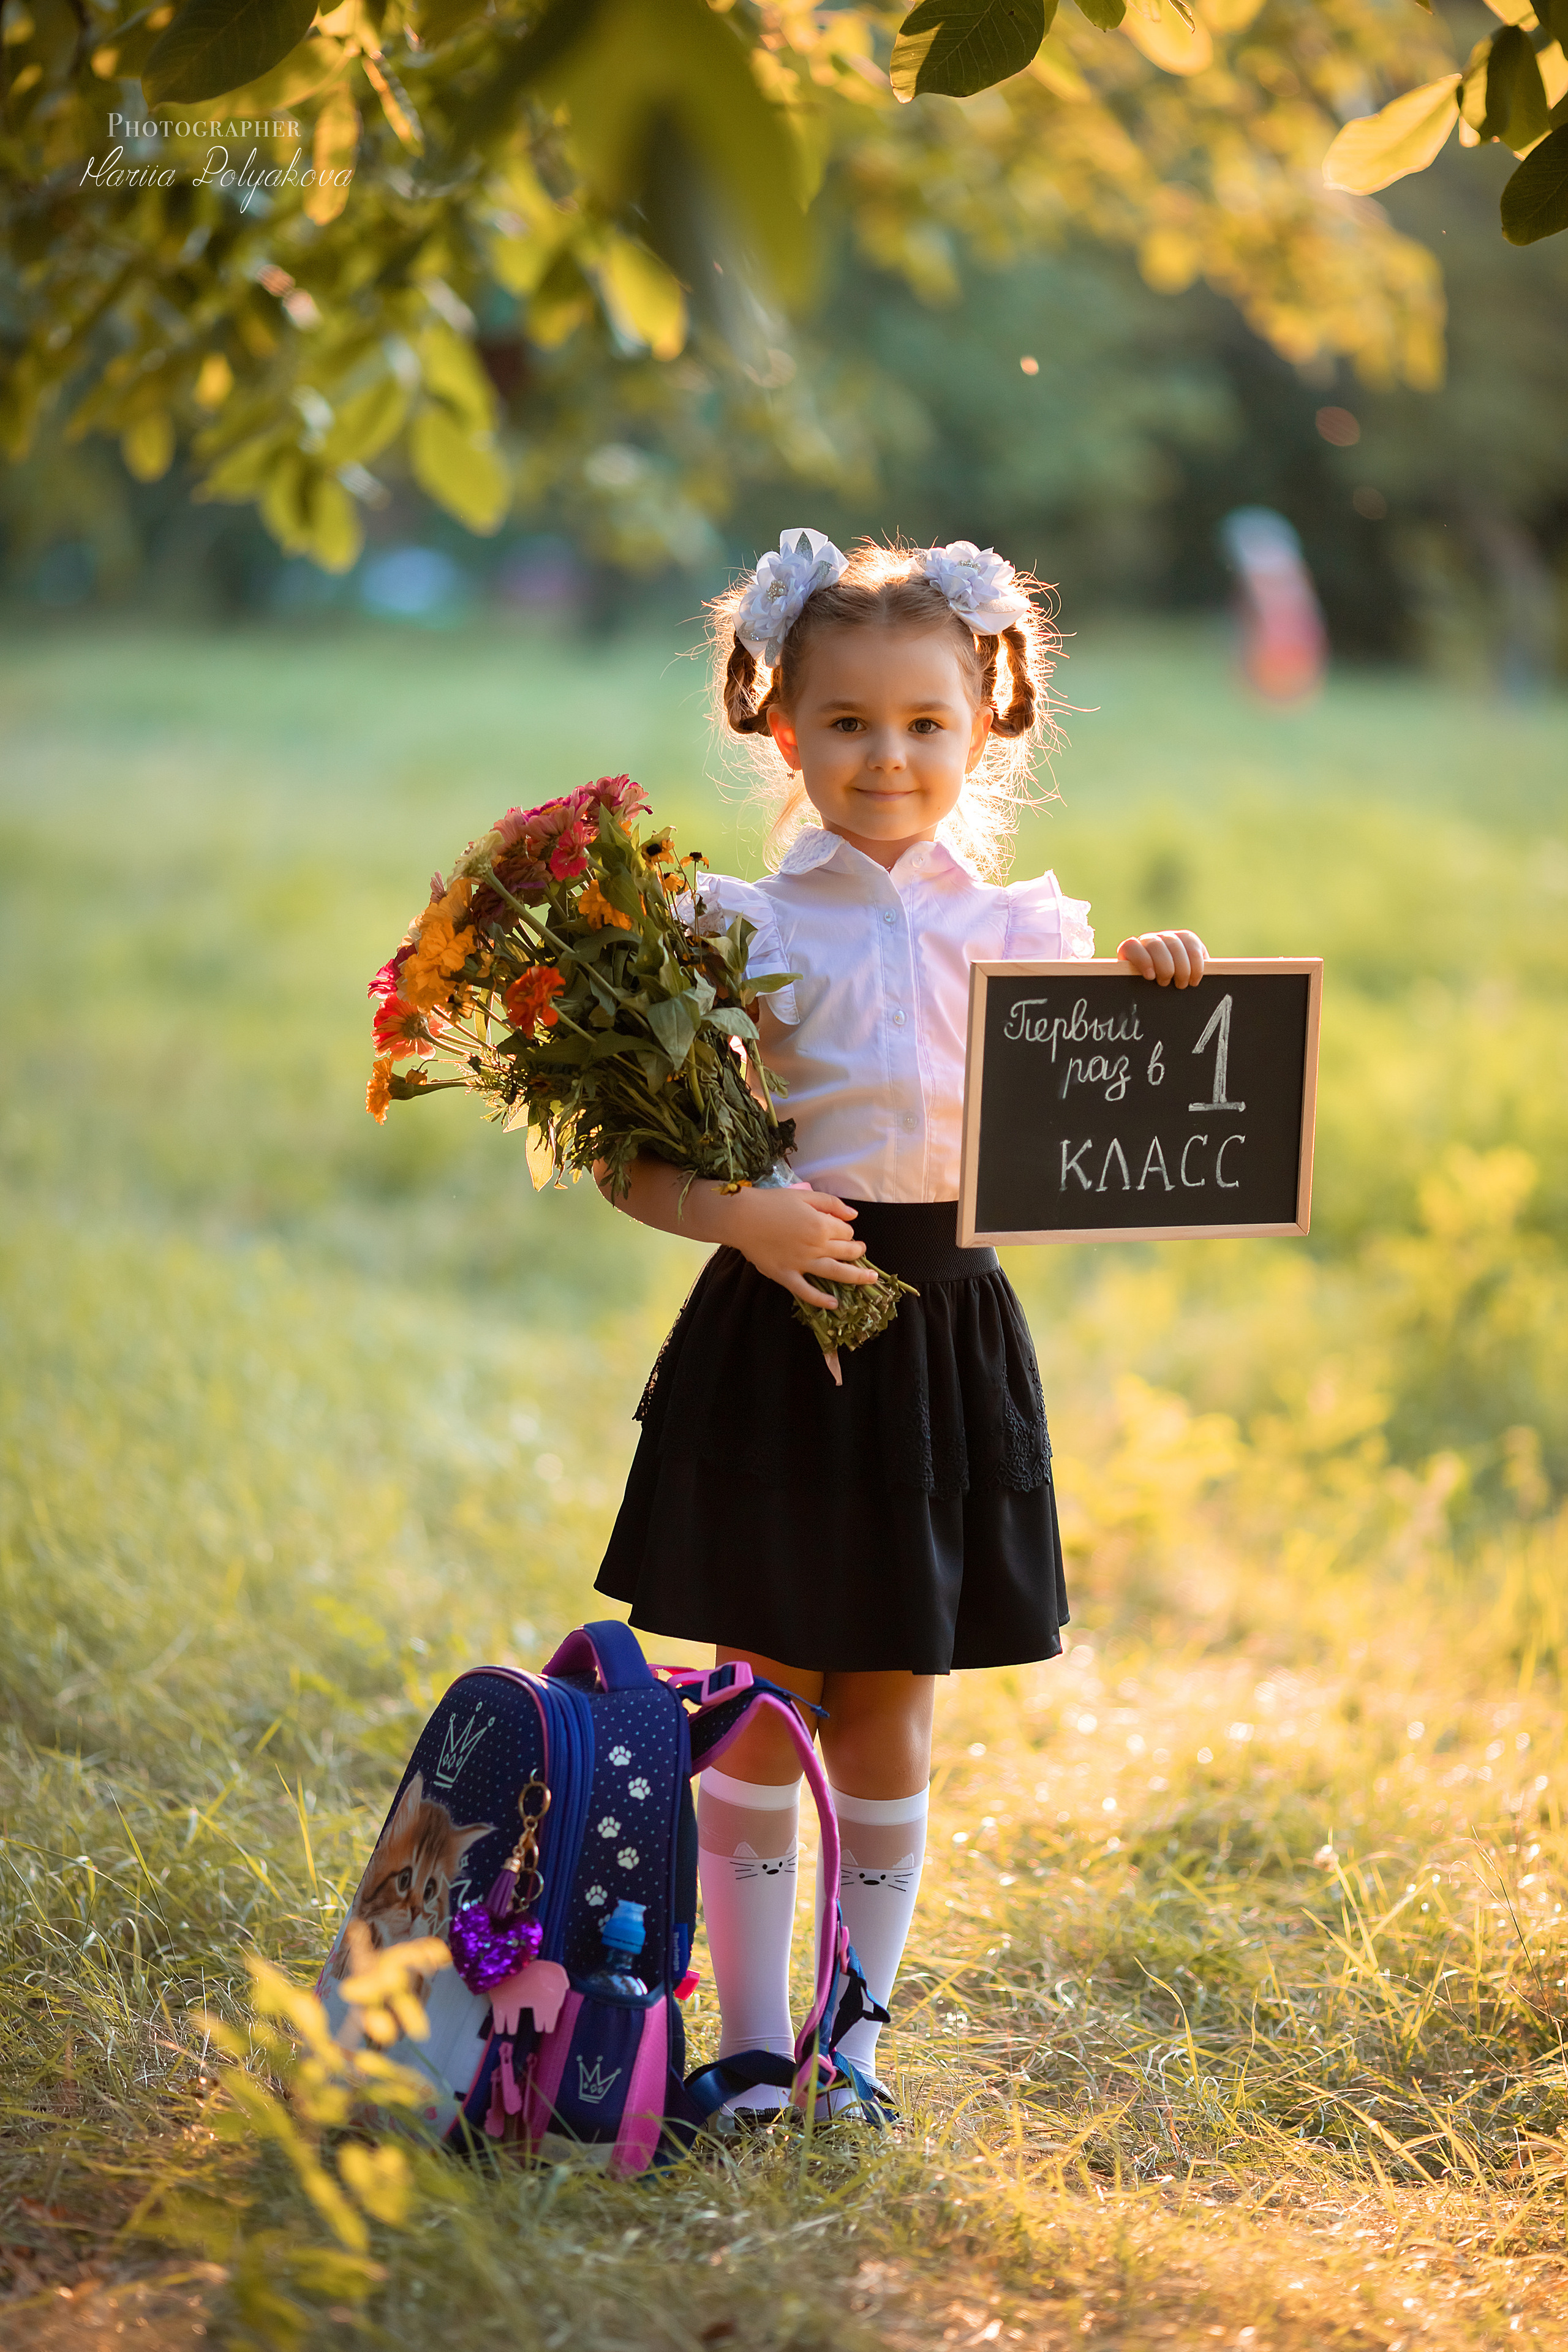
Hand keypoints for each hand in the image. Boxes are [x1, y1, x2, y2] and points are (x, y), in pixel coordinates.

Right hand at [726, 1184, 878, 1310]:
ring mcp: (802, 1264)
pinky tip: (834, 1304)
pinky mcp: (786, 1276)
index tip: (840, 1229)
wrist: (741, 1217)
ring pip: (836, 1273)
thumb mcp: (804, 1195)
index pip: (846, 1233)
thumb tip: (853, 1215)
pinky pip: (806, 1292)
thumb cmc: (771, 1203)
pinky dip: (821, 1300)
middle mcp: (816, 1247)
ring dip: (857, 1277)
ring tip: (870, 1279)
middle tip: (860, 1251)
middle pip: (846, 1252)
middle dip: (857, 1251)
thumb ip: (831, 1204)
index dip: (847, 1231)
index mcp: (821, 1225)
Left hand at [1116, 929, 1206, 987]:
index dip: (1141, 959)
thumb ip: (1135, 989)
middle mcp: (1149, 941)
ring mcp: (1168, 937)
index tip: (1150, 977)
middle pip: (1155, 945)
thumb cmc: (1151, 993)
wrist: (1172, 984)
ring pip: (1175, 944)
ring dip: (1181, 967)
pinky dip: (1196, 963)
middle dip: (1164, 966)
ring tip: (1182, 984)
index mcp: (1131, 952)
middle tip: (1166, 984)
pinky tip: (1194, 978)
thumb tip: (1127, 1008)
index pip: (1131, 946)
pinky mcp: (1187, 938)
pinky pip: (1192, 944)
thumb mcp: (1141, 991)